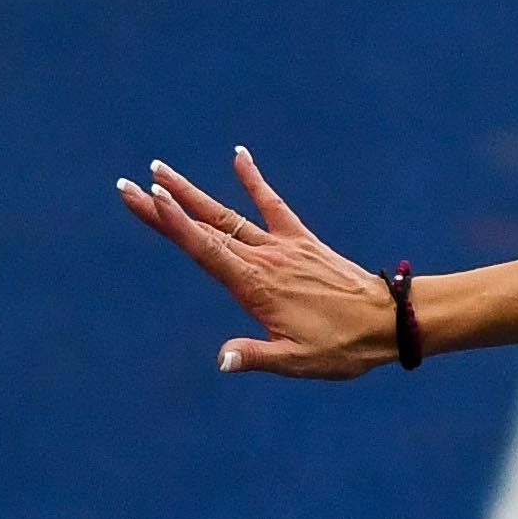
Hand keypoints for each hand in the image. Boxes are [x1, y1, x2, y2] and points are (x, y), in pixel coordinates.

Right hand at [118, 148, 403, 375]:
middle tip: (128, 185)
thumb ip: (256, 357)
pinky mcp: (302, 240)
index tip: (146, 197)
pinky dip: (254, 181)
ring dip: (193, 193)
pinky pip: (273, 204)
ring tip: (161, 170)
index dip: (173, 222)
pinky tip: (238, 156)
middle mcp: (264, 259)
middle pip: (204, 228)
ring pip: (228, 214)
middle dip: (165, 206)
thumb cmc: (343, 348)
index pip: (204, 249)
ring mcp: (282, 246)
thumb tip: (222, 360)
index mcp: (255, 286)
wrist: (389, 321)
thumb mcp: (297, 362)